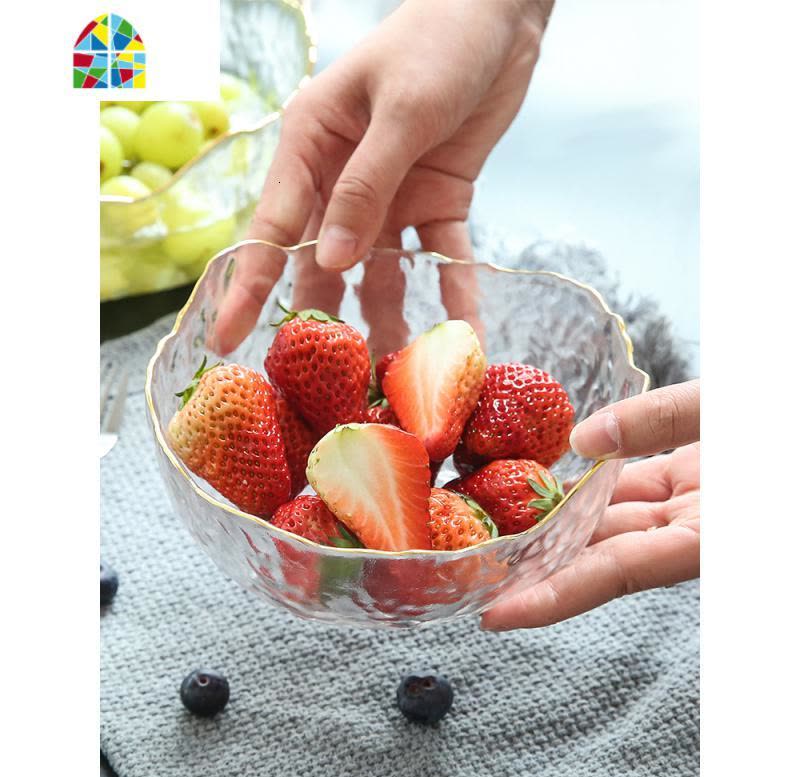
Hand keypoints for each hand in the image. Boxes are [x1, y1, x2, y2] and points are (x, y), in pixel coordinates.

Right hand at [213, 0, 553, 354]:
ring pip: (383, 272)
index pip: (272, 228)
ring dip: (391, 320)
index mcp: (311, 146)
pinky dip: (454, 291)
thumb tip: (330, 261)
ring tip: (397, 377)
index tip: (224, 338)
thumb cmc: (438, 40)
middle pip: (324, 263)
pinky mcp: (438, 202)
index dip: (248, 287)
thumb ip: (365, 186)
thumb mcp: (399, 111)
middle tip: (325, 381)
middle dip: (325, 320)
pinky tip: (467, 332)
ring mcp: (390, 196)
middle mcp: (343, 179)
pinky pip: (442, 256)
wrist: (501, 16)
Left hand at [481, 380, 699, 629]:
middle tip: (475, 574)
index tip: (495, 614)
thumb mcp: (725, 409)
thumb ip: (662, 421)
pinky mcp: (687, 481)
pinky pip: (627, 491)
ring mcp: (689, 507)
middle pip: (601, 557)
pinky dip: (587, 489)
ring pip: (610, 522)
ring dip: (555, 524)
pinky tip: (545, 482)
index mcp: (708, 535)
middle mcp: (691, 531)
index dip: (553, 596)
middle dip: (538, 567)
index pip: (616, 573)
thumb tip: (583, 438)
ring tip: (493, 528)